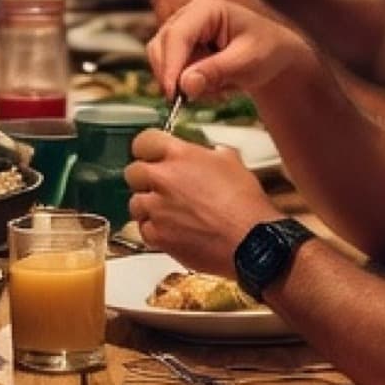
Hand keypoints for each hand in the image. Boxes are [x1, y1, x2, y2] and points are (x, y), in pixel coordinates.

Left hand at [127, 131, 274, 276]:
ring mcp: (157, 209)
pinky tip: (173, 230)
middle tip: (163, 186)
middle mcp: (163, 179)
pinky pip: (144, 229)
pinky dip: (155, 230)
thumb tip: (207, 155)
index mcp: (179, 155)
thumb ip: (209, 155)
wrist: (251, 242)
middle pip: (133, 172)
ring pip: (136, 203)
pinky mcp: (157, 236)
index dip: (149, 149)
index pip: (144, 141)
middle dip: (146, 178)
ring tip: (170, 212)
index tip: (152, 155)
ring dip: (149, 205)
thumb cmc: (245, 205)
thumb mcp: (232, 163)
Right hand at [147, 0, 302, 108]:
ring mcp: (180, 28)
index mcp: (206, 6)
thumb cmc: (265, 50)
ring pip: (161, 58)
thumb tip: (185, 85)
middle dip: (176, 75)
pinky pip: (168, 68)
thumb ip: (216, 72)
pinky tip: (211, 84)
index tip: (172, 93)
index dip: (171, 65)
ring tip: (216, 87)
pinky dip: (186, 82)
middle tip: (196, 97)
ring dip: (183, 80)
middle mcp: (187, 13)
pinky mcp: (177, 45)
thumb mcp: (247, 62)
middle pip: (162, 46)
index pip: (178, 35)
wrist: (271, 54)